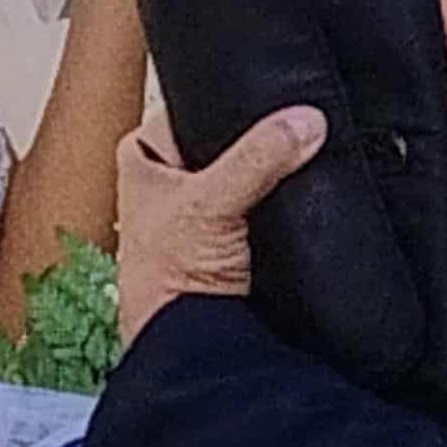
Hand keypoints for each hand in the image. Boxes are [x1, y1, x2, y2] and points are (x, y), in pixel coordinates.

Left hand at [115, 104, 327, 342]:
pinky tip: (297, 200)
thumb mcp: (209, 204)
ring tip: (295, 168)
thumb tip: (304, 121)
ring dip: (272, 176)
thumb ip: (257, 157)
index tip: (274, 98)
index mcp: (143, 156)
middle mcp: (171, 178)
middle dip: (259, 141)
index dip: (230, 103)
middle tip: (292, 133)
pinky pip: (268, 203)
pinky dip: (281, 204)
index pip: (193, 105)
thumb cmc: (166, 282)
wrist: (192, 348)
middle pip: (229, 138)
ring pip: (252, 171)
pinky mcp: (236, 237)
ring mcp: (206, 209)